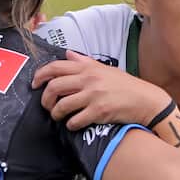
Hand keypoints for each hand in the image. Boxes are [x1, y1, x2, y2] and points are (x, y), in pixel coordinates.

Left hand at [33, 51, 170, 129]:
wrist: (146, 100)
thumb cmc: (126, 86)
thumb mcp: (105, 69)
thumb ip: (84, 62)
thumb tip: (67, 54)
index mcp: (88, 68)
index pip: (55, 67)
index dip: (40, 75)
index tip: (34, 84)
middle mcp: (89, 80)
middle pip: (54, 87)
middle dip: (45, 99)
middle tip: (47, 106)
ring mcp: (93, 96)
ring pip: (62, 105)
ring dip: (56, 114)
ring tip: (58, 117)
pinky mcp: (99, 112)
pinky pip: (75, 120)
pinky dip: (70, 125)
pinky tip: (73, 125)